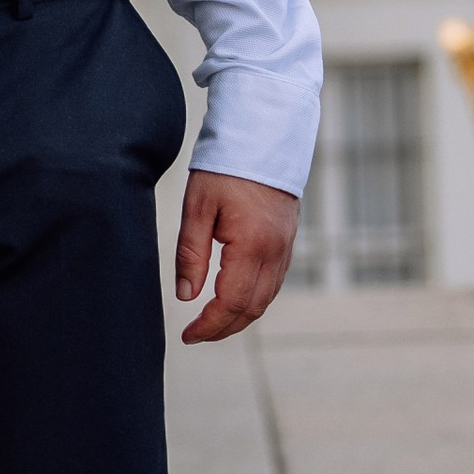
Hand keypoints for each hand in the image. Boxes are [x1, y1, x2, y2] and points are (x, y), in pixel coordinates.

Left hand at [174, 170, 298, 342]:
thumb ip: (191, 254)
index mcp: (252, 245)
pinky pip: (273, 282)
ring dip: (240, 317)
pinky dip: (254, 299)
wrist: (263, 138)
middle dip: (224, 329)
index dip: (209, 326)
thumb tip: (185, 296)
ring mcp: (286, 248)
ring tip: (212, 323)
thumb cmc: (225, 168)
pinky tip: (234, 299)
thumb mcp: (197, 207)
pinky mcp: (287, 241)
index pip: (232, 303)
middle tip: (196, 335)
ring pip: (267, 298)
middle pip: (253, 309)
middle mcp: (275, 252)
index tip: (188, 335)